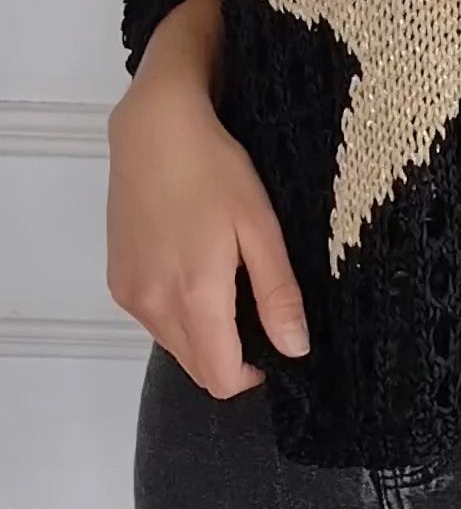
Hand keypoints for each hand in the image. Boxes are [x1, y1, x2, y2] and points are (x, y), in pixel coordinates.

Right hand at [107, 77, 308, 397]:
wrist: (154, 131)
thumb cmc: (212, 169)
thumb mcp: (260, 228)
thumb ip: (277, 294)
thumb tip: (294, 348)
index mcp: (193, 295)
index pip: (219, 378)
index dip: (251, 374)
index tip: (273, 348)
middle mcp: (153, 304)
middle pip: (196, 368)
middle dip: (229, 356)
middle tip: (255, 309)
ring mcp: (129, 294)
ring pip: (175, 346)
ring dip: (204, 335)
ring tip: (226, 281)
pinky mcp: (118, 281)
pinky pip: (154, 321)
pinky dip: (178, 314)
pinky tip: (195, 268)